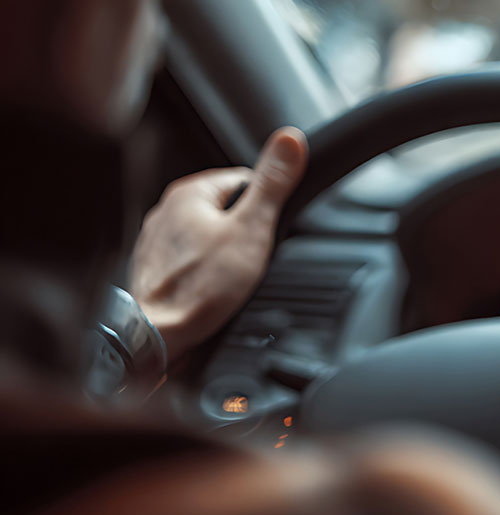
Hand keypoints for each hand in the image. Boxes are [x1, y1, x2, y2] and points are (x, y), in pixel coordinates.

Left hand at [129, 127, 308, 361]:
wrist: (158, 333)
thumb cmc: (200, 287)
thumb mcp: (251, 229)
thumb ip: (272, 184)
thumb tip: (290, 141)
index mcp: (190, 191)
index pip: (245, 180)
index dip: (265, 207)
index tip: (266, 231)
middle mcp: (167, 210)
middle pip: (227, 211)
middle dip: (243, 233)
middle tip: (249, 259)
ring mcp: (158, 240)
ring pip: (209, 237)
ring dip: (224, 255)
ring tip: (229, 278)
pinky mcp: (156, 267)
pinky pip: (192, 261)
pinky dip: (204, 273)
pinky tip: (210, 290)